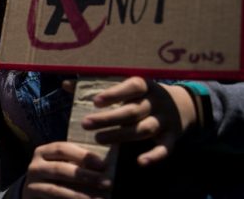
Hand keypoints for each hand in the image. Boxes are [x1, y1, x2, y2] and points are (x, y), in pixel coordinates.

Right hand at [22, 142, 110, 198]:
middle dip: (85, 176)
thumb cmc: (57, 176)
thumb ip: (78, 162)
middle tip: (106, 182)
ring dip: (79, 194)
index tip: (102, 164)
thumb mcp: (64, 164)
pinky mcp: (34, 197)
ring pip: (56, 189)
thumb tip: (105, 165)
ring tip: (99, 198)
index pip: (62, 149)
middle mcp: (35, 166)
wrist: (38, 192)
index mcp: (42, 152)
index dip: (83, 155)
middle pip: (60, 168)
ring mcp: (32, 184)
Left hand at [81, 77, 195, 165]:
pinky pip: (165, 148)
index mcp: (144, 85)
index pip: (130, 87)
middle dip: (108, 119)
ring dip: (121, 135)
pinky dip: (154, 156)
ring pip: (144, 129)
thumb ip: (95, 85)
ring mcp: (165, 120)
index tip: (95, 102)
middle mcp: (156, 102)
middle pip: (132, 111)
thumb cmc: (140, 95)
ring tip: (98, 139)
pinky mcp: (172, 137)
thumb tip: (65, 85)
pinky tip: (139, 162)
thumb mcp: (123, 85)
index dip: (114, 94)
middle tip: (86, 124)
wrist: (181, 105)